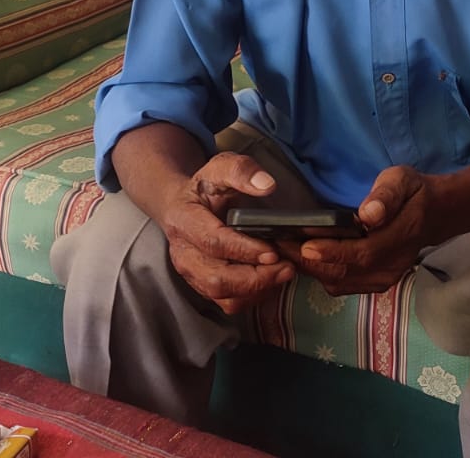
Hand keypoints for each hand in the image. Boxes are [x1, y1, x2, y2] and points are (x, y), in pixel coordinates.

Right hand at [156, 152, 295, 313]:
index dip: (243, 250)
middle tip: (287, 267)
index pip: (213, 242)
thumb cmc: (205, 187)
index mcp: (183, 220)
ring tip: (283, 273)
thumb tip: (267, 185)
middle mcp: (183, 253)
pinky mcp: (201, 286)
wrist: (183, 205)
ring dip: (256, 290)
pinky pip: (227, 302)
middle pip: (217, 278)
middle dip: (255, 277)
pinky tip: (271, 280)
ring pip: (222, 295)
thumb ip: (241, 171)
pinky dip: (252, 297)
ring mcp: (191, 273)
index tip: (273, 251)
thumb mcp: (220, 167)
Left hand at [283, 166, 434, 296]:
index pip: (363, 252)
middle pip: (345, 271)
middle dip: (309, 261)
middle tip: (276, 246)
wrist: (431, 215)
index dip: (334, 252)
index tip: (305, 245)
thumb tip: (368, 214)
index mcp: (401, 237)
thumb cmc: (411, 192)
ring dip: (309, 269)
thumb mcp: (402, 180)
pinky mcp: (373, 284)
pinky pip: (341, 285)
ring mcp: (383, 279)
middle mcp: (391, 266)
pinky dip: (318, 274)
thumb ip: (386, 196)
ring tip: (281, 252)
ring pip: (339, 282)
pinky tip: (300, 259)